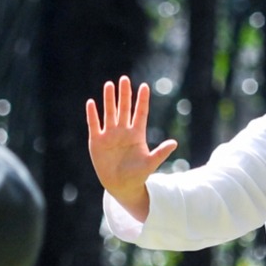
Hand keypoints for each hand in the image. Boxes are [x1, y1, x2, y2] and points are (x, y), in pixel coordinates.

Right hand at [85, 76, 178, 220]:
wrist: (121, 186)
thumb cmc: (138, 175)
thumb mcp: (150, 164)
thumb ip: (161, 153)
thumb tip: (174, 143)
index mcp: (137, 134)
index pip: (140, 113)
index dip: (142, 100)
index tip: (144, 86)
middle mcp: (123, 131)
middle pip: (124, 109)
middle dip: (124, 94)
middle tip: (124, 79)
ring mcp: (109, 135)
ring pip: (109, 113)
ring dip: (109, 100)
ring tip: (109, 85)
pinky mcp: (97, 141)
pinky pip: (94, 125)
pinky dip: (92, 115)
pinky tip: (91, 103)